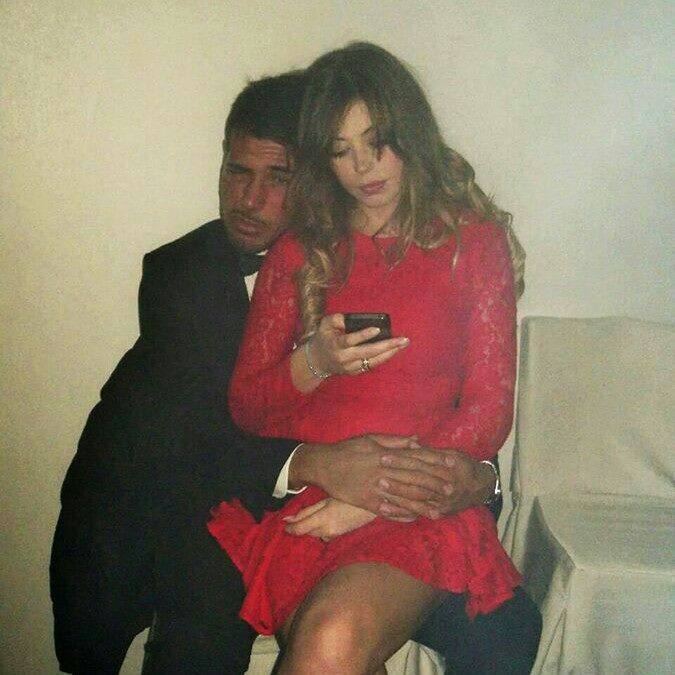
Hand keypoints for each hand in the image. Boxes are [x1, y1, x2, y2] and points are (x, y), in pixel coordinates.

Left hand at [284, 498, 376, 540]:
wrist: (373, 506)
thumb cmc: (349, 497)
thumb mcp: (327, 500)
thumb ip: (307, 511)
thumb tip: (288, 520)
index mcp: (323, 519)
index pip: (299, 529)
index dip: (289, 528)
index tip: (284, 523)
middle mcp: (327, 531)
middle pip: (306, 533)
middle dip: (300, 525)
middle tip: (303, 513)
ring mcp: (334, 536)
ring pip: (314, 535)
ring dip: (311, 528)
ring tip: (317, 514)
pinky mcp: (339, 537)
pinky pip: (324, 535)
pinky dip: (320, 529)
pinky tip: (326, 519)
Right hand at [290, 434, 459, 520]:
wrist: (323, 465)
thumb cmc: (348, 449)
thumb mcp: (370, 439)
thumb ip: (395, 441)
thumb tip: (417, 440)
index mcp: (385, 455)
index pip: (415, 458)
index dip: (434, 462)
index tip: (451, 465)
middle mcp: (382, 472)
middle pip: (413, 479)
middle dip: (433, 485)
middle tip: (452, 490)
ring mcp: (375, 489)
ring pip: (402, 498)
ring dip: (422, 506)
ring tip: (439, 512)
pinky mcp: (366, 502)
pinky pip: (387, 510)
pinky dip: (401, 515)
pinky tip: (414, 519)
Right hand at [309, 314, 408, 375]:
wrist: (317, 362)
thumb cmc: (323, 338)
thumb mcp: (324, 325)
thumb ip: (336, 319)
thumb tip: (350, 319)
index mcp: (336, 345)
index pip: (350, 340)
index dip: (364, 335)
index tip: (377, 329)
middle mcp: (345, 358)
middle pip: (368, 352)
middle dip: (387, 346)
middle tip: (403, 340)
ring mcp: (351, 367)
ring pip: (373, 361)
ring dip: (390, 353)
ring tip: (402, 344)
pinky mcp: (356, 372)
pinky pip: (372, 365)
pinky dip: (384, 358)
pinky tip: (394, 350)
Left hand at [378, 447, 495, 517]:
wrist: (482, 487)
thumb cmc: (464, 465)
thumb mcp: (452, 453)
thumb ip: (430, 451)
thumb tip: (411, 443)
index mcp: (447, 468)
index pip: (420, 462)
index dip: (401, 459)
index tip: (384, 456)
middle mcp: (445, 486)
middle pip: (417, 481)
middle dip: (397, 477)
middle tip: (378, 473)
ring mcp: (442, 502)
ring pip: (416, 499)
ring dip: (396, 495)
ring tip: (379, 489)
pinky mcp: (438, 513)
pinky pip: (417, 513)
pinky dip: (400, 511)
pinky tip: (385, 509)